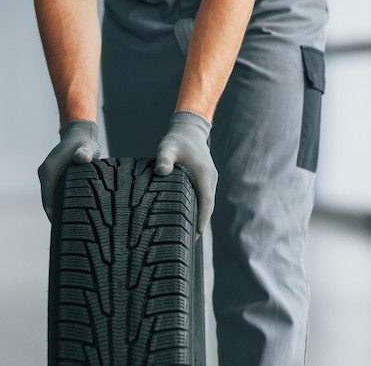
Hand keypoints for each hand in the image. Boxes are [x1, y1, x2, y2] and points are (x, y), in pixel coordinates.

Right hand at [38, 119, 100, 222]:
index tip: (62, 227)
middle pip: (47, 201)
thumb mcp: (86, 148)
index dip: (53, 214)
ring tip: (71, 225)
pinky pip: (54, 193)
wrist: (79, 135)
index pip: (47, 199)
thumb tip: (81, 158)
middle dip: (56, 215)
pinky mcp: (53, 177)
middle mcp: (45, 174)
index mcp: (49, 170)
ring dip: (58, 209)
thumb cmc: (84, 144)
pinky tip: (71, 211)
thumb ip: (84, 153)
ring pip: (50, 198)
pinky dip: (60, 202)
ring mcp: (48, 175)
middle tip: (68, 231)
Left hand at [155, 110, 217, 233]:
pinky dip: (200, 208)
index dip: (203, 219)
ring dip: (201, 216)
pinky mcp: (206, 178)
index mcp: (203, 174)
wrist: (189, 129)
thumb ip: (164, 159)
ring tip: (190, 234)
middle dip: (201, 223)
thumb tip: (161, 171)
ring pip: (207, 202)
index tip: (197, 234)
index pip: (206, 202)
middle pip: (208, 205)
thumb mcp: (167, 147)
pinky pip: (205, 196)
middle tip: (190, 241)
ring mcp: (209, 178)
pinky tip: (190, 216)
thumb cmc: (177, 140)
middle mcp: (209, 178)